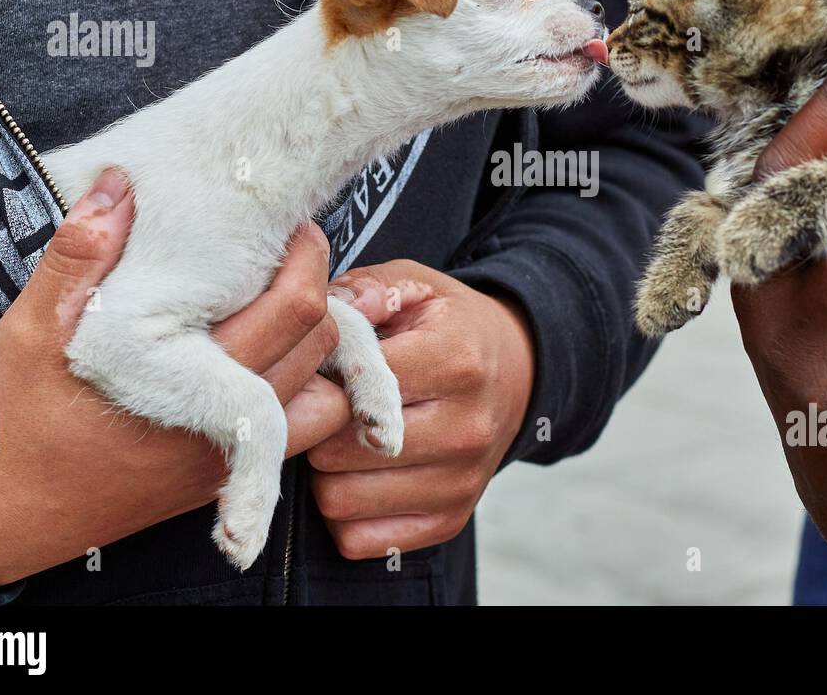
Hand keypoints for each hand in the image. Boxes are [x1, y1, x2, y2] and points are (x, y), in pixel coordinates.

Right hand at [0, 170, 351, 586]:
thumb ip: (77, 258)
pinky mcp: (220, 479)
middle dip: (316, 290)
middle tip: (288, 253)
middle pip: (321, 346)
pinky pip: (295, 433)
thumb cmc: (10, 422)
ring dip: (317, 347)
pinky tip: (262, 359)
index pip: (294, 312)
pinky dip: (300, 391)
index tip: (292, 226)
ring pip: (323, 394)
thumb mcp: (28, 331)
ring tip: (280, 304)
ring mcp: (226, 459)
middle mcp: (220, 428)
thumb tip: (118, 184)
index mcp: (184, 381)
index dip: (306, 258)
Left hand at [306, 260, 533, 557]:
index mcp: (457, 361)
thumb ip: (368, 288)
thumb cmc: (450, 327)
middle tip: (318, 408)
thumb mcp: (417, 287)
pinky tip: (356, 476)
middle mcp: (466, 428)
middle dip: (314, 429)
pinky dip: (344, 514)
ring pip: (340, 500)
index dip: (315, 379)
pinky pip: (358, 539)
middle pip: (337, 451)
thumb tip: (326, 309)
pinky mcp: (450, 520)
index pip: (354, 389)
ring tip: (337, 439)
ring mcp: (461, 482)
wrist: (517, 374)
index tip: (309, 371)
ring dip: (323, 474)